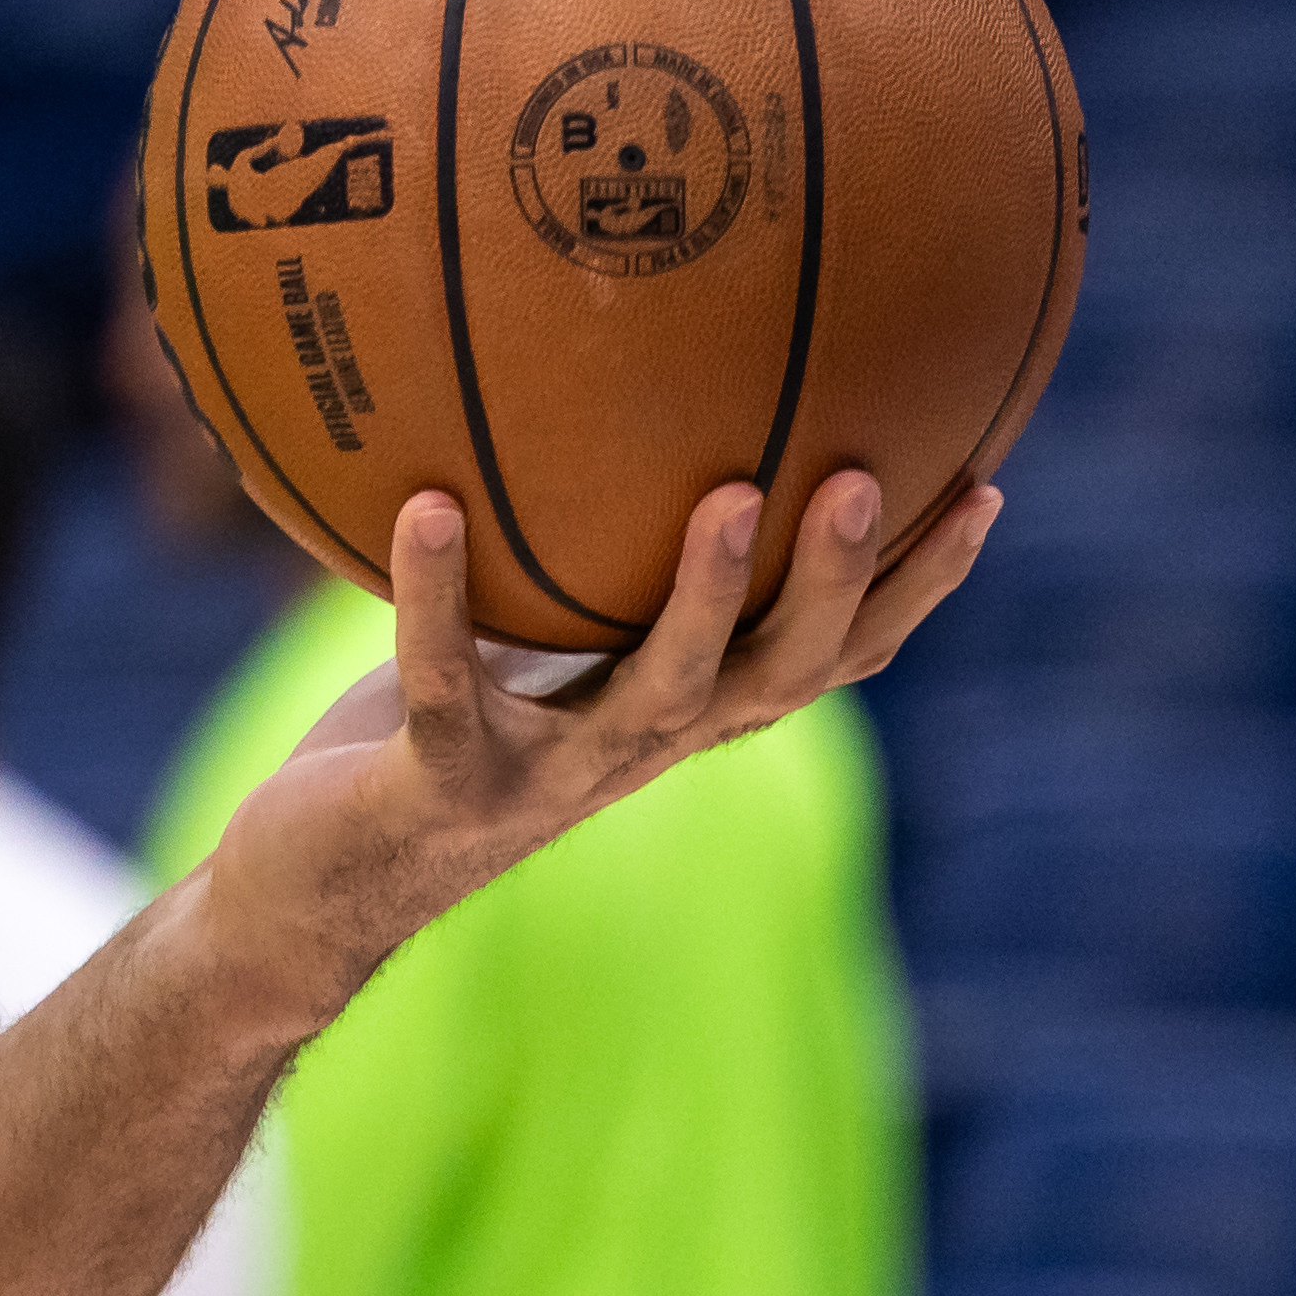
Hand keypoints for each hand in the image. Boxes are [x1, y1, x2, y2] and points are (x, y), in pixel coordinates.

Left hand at [204, 470, 1000, 1027]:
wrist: (315, 888)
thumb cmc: (424, 740)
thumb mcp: (512, 639)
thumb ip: (561, 561)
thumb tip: (600, 407)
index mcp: (671, 713)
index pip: (828, 657)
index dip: (911, 588)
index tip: (980, 485)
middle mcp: (635, 750)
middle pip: (780, 674)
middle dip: (837, 582)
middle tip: (869, 477)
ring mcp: (548, 776)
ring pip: (661, 691)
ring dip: (701, 596)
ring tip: (729, 495)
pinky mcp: (440, 784)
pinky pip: (445, 678)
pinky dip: (435, 590)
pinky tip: (424, 503)